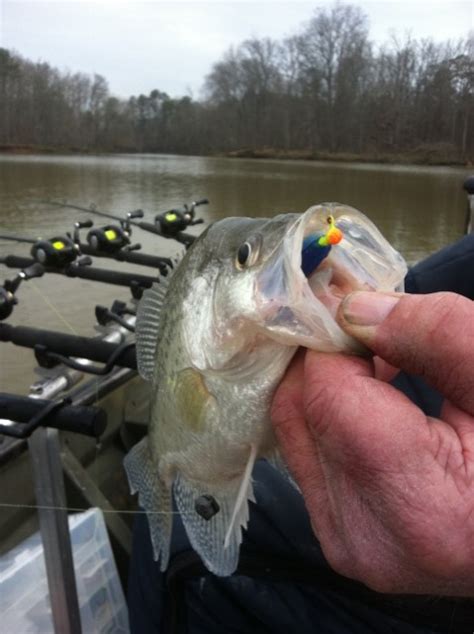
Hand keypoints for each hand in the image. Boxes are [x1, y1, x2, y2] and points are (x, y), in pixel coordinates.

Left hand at [271, 291, 473, 595]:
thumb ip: (436, 334)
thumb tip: (351, 308)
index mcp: (421, 506)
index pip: (328, 394)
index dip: (333, 336)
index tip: (353, 299)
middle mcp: (366, 539)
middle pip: (299, 412)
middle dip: (326, 355)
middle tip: (371, 326)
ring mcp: (349, 545)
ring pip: (297, 431)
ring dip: (329, 383)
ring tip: (383, 361)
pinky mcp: (343, 539)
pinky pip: (310, 455)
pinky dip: (333, 415)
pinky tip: (378, 398)